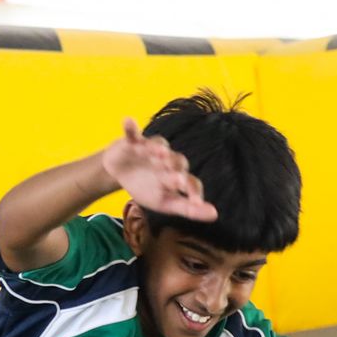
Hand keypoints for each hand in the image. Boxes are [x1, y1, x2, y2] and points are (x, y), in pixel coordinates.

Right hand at [102, 119, 217, 222]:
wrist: (122, 173)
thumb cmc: (147, 188)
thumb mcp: (166, 202)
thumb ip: (188, 209)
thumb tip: (214, 214)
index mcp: (177, 176)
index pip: (191, 182)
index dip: (194, 191)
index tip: (196, 202)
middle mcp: (168, 160)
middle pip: (177, 161)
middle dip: (177, 167)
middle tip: (177, 177)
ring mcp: (151, 149)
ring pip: (158, 146)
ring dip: (158, 147)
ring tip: (158, 151)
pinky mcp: (133, 142)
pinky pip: (132, 133)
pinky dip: (130, 128)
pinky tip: (127, 121)